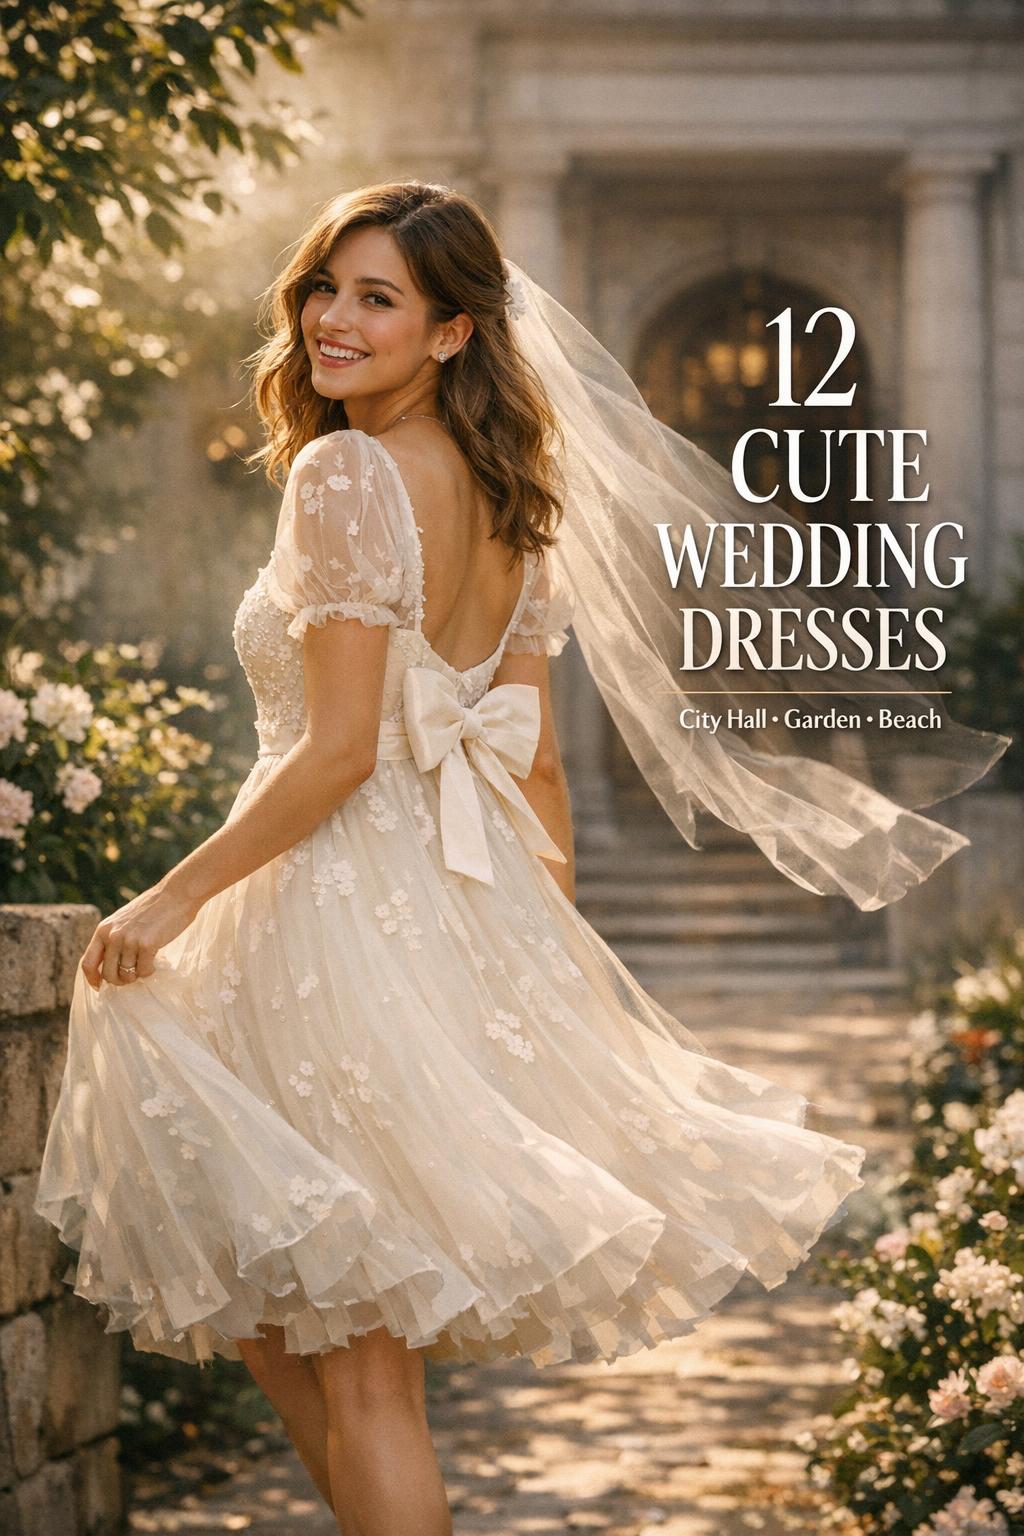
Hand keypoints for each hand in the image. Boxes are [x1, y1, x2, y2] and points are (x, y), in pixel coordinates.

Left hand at [80, 880, 201, 990]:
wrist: (176, 894)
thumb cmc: (152, 908)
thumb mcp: (123, 921)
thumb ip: (113, 938)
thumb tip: (108, 966)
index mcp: (103, 929)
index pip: (87, 962)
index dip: (92, 979)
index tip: (99, 986)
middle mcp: (112, 936)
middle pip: (108, 974)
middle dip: (120, 980)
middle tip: (132, 975)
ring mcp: (129, 940)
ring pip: (127, 975)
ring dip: (137, 974)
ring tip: (145, 964)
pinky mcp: (147, 945)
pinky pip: (144, 971)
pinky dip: (150, 970)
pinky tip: (155, 961)